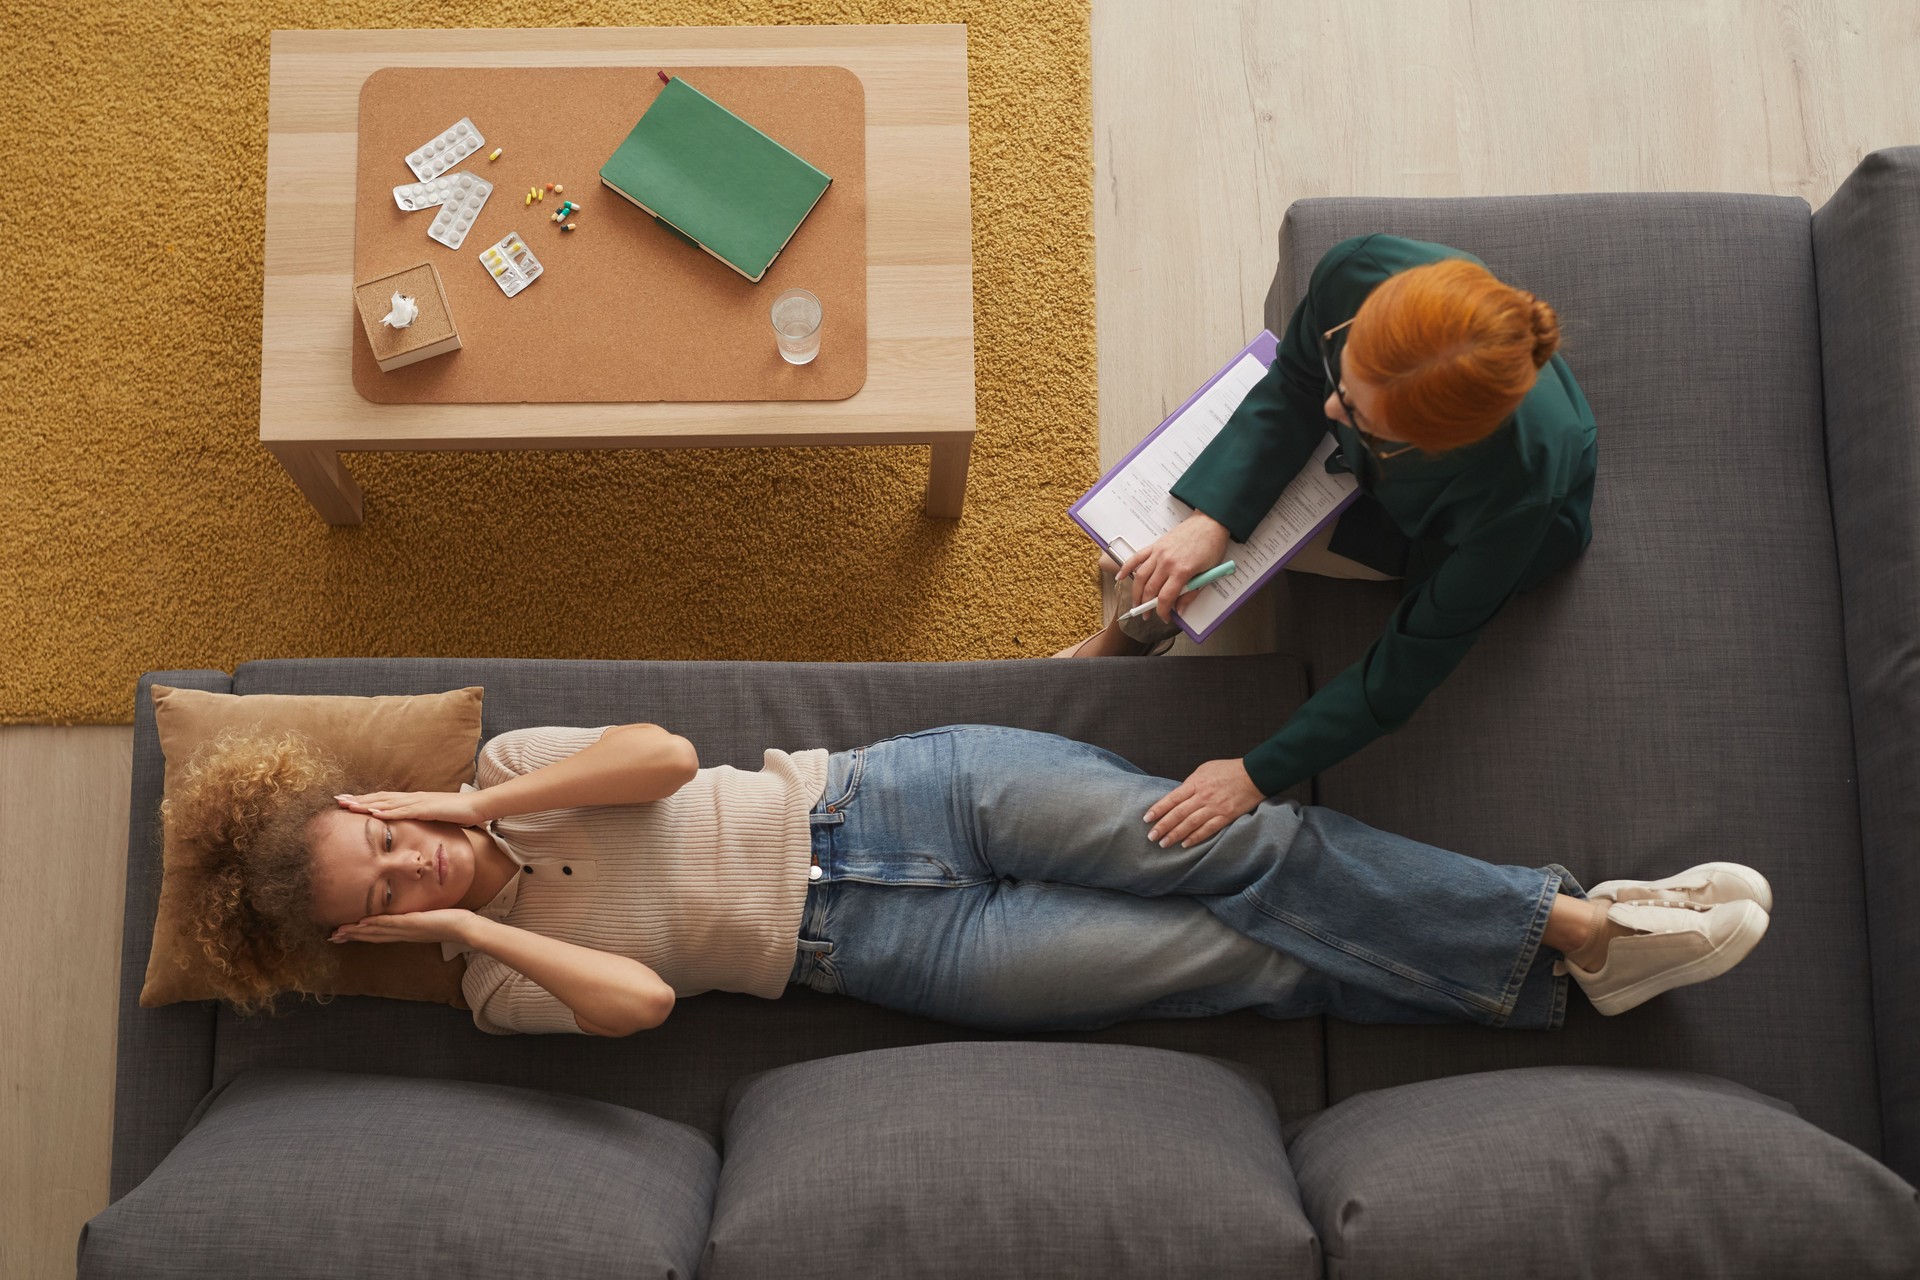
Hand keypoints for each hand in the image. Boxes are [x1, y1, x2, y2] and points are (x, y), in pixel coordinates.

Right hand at [330, 909, 475, 945]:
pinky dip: (375, 923)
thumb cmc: (453, 923)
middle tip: (332, 938)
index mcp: (406, 933)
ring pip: (376, 930)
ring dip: (357, 932)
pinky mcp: (413, 924)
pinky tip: (361, 923)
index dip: (361, 935)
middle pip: (372, 936)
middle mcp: (403, 934)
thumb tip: (416, 914)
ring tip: (338, 933)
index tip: (344, 935)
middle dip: (352, 936)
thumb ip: (420, 918)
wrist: (466, 929)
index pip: (379, 935)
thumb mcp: (431, 919)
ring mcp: (406, 930)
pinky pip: (390, 923)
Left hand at [335, 790, 487, 825]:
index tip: (346, 802)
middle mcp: (412, 798)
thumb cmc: (458, 814)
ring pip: (387, 802)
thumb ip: (421, 820)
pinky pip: (403, 811)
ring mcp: (419, 802)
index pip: (384, 799)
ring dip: (366, 803)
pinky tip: (374, 812)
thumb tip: (409, 827)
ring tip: (348, 805)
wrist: (478, 806)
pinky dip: (387, 811)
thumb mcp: (434, 817)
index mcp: (413, 800)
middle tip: (337, 800)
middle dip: (358, 799)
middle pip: (380, 797)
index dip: (364, 800)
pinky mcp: (427, 809)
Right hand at [1118, 512, 1232, 620]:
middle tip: (1148, 616)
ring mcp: (1158, 553)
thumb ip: (1191, 593)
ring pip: (1140, 577)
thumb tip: (1179, 609)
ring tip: (1136, 604)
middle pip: (1150, 590)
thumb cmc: (1212, 547)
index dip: (1162, 612)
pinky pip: (1136, 558)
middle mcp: (1167, 563)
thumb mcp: (1208, 574)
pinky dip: (1126, 568)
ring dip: (1136, 593)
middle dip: (1147, 606)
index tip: (1165, 618)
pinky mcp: (1155, 545)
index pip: (1165, 598)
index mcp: (1182, 571)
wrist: (1210, 522)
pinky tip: (1120, 578)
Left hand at [1145, 758, 1263, 846]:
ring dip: (1175, 835)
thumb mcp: (1205, 769)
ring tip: (1164, 843)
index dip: (1158, 809)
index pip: (1172, 799)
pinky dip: (1196, 837)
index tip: (1147, 819)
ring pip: (1190, 824)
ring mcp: (1214, 807)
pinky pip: (1208, 829)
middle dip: (1163, 826)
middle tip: (1151, 837)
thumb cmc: (1228, 770)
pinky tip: (1185, 844)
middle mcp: (1203, 796)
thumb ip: (1191, 783)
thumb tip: (1179, 794)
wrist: (1254, 774)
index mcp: (1195, 783)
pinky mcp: (1226, 816)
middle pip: (1178, 813)